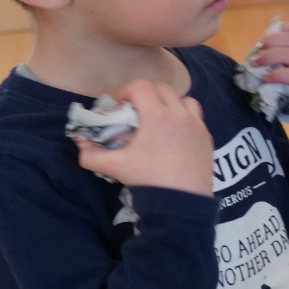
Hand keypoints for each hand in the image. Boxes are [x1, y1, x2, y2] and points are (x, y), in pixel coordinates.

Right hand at [74, 80, 212, 194]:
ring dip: (170, 103)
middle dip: (146, 95)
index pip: (141, 86)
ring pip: (185, 100)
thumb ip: (92, 155)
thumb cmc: (148, 180)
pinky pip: (197, 118)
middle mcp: (180, 115)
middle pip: (163, 89)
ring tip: (159, 120)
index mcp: (157, 117)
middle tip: (136, 112)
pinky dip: (184, 119)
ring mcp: (197, 126)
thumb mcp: (115, 167)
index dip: (126, 91)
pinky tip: (175, 136)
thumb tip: (81, 143)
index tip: (120, 106)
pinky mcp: (208, 138)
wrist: (182, 202)